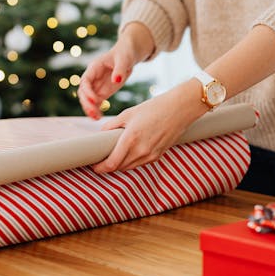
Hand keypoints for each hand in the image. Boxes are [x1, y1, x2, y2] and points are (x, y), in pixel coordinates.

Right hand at [78, 22, 153, 119]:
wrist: (128, 54)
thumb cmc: (125, 53)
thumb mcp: (124, 59)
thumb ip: (120, 70)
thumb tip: (116, 81)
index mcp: (94, 67)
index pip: (85, 80)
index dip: (88, 91)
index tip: (95, 100)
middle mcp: (93, 77)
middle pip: (83, 92)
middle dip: (87, 103)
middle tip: (94, 114)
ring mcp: (96, 85)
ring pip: (88, 99)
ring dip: (90, 109)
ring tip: (96, 118)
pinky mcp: (102, 92)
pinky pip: (96, 103)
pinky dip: (96, 110)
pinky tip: (100, 117)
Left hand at [92, 80, 207, 172]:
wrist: (180, 108)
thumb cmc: (154, 108)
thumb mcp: (128, 113)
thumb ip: (112, 126)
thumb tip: (100, 135)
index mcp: (131, 139)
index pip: (111, 164)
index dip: (100, 168)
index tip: (94, 165)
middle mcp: (141, 151)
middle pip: (119, 168)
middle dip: (108, 166)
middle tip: (101, 159)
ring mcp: (151, 155)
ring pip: (129, 167)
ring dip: (120, 165)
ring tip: (113, 155)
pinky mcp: (158, 156)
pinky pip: (140, 163)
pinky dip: (132, 161)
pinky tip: (129, 152)